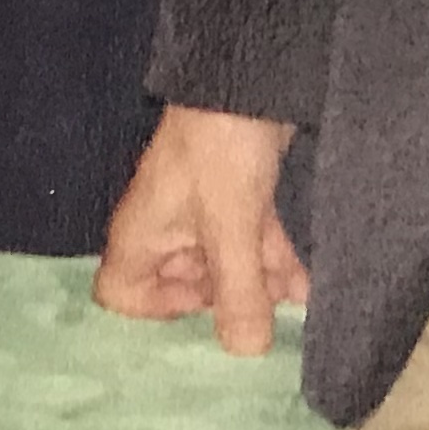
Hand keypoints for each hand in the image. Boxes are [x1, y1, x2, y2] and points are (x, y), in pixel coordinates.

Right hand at [93, 106, 310, 354]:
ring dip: (257, 284)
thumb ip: (238, 293)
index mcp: (141, 235)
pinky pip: (248, 239)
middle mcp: (166, 226)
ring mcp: (202, 209)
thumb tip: (247, 355)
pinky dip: (272, 259)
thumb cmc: (221, 150)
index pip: (122, 295)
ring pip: (223, 263)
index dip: (158, 312)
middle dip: (224, 303)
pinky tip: (306, 281)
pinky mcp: (236, 192)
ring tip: (295, 302)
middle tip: (264, 316)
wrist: (251, 74)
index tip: (202, 308)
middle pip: (182, 285)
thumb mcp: (231, 228)